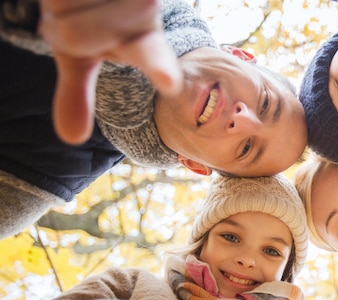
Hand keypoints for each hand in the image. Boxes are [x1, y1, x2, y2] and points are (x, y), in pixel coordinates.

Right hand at [39, 0, 182, 143]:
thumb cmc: (91, 20)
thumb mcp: (82, 56)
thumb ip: (77, 93)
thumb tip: (71, 138)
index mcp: (143, 42)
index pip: (149, 56)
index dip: (158, 67)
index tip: (170, 83)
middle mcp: (144, 9)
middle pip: (74, 37)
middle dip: (62, 31)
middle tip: (72, 21)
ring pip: (63, 7)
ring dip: (57, 7)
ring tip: (75, 3)